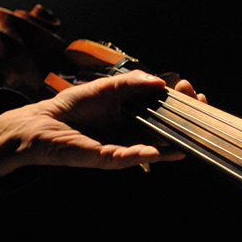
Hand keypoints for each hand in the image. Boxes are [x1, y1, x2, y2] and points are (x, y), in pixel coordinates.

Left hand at [0, 71, 206, 176]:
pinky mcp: (109, 158)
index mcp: (133, 114)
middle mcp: (133, 132)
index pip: (164, 110)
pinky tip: (162, 151)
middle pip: (166, 130)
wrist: (41, 124)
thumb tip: (160, 82)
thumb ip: (132, 82)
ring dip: (173, 143)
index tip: (194, 91)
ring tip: (190, 137)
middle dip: (186, 122)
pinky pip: (132, 157)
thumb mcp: (106, 86)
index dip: (181, 102)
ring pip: (155, 148)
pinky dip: (148, 155)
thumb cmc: (71, 106)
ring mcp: (123, 147)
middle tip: (200, 109)